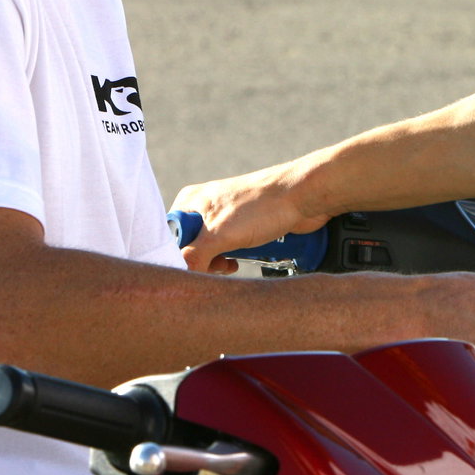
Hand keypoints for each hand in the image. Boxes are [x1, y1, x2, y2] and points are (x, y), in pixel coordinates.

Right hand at [172, 165, 327, 273]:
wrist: (304, 198)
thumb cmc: (263, 206)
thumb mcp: (220, 233)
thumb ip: (193, 255)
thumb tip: (180, 276)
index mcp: (191, 201)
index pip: (169, 237)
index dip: (178, 257)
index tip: (192, 270)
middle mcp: (205, 208)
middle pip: (188, 247)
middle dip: (200, 263)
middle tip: (215, 268)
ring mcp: (224, 219)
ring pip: (208, 252)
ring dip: (216, 264)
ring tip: (229, 266)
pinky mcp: (243, 228)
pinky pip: (227, 250)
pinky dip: (230, 260)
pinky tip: (238, 263)